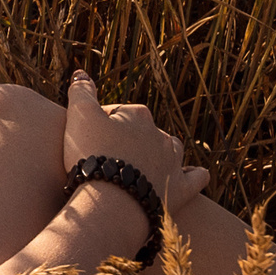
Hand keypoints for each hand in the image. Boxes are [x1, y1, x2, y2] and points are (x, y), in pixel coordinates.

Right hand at [63, 72, 205, 208]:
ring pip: (171, 149)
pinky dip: (193, 174)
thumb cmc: (92, 156)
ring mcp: (173, 163)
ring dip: (159, 152)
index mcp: (138, 116)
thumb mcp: (79, 116)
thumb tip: (81, 73)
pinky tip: (189, 174)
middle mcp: (160, 136)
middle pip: (142, 131)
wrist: (111, 201)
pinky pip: (196, 177)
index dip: (98, 124)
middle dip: (126, 139)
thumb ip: (80, 92)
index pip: (117, 113)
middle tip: (103, 156)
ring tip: (140, 163)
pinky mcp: (181, 189)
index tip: (83, 140)